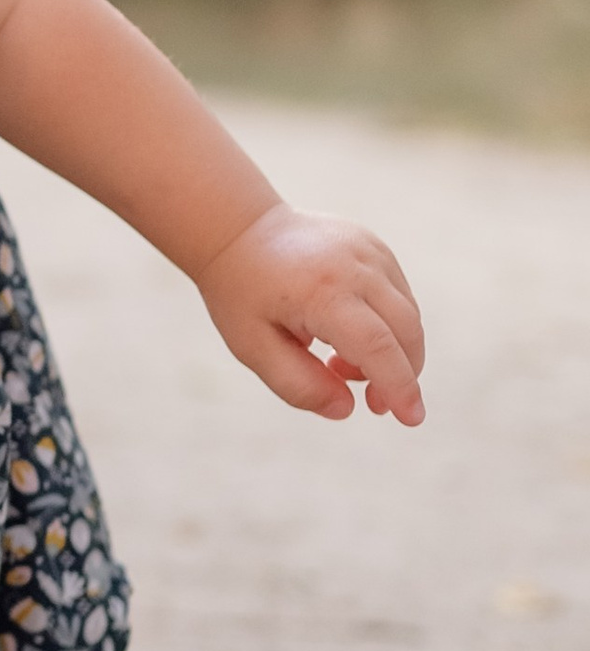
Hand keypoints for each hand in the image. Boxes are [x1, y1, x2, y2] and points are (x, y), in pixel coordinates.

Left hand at [195, 203, 425, 425]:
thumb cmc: (242, 294)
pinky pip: (400, 297)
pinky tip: (346, 333)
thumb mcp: (253, 347)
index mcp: (321, 290)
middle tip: (370, 401)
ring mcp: (370, 250)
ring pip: (408, 315)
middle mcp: (355, 265)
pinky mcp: (376, 247)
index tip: (411, 418)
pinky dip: (388, 327)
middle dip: (401, 376)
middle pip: (405, 332)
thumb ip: (297, 384)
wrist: (239, 231)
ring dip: (391, 352)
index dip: (399, 386)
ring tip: (338, 360)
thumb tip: (347, 409)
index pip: (377, 345)